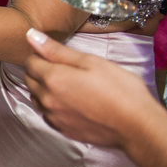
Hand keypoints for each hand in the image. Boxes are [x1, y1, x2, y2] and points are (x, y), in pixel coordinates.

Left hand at [23, 28, 156, 147]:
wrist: (136, 125)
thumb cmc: (119, 90)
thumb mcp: (90, 62)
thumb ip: (56, 50)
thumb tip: (31, 36)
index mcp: (53, 79)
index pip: (30, 62)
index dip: (39, 55)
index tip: (53, 55)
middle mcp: (47, 99)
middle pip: (30, 80)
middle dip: (39, 71)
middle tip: (62, 68)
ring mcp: (54, 117)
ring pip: (36, 98)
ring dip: (43, 89)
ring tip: (67, 85)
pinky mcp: (63, 130)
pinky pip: (47, 115)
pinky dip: (52, 107)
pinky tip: (70, 103)